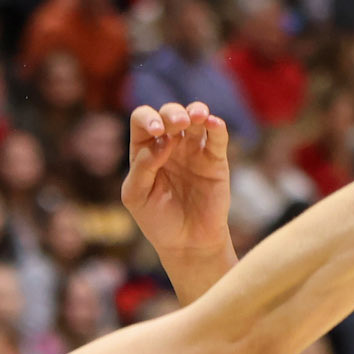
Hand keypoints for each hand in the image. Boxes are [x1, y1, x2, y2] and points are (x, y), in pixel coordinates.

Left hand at [122, 102, 233, 269]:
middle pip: (169, 114)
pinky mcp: (215, 159)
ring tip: (197, 116)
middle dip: (172, 114)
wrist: (188, 243)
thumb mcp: (137, 197)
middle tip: (177, 126)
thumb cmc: (157, 220)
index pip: (143, 120)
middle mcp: (169, 144)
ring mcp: (193, 150)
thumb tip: (162, 140)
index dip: (148, 119)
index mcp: (145, 150)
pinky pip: (217, 136)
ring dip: (195, 111)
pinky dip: (216, 126)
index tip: (156, 132)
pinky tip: (213, 123)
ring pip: (195, 117)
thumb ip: (142, 167)